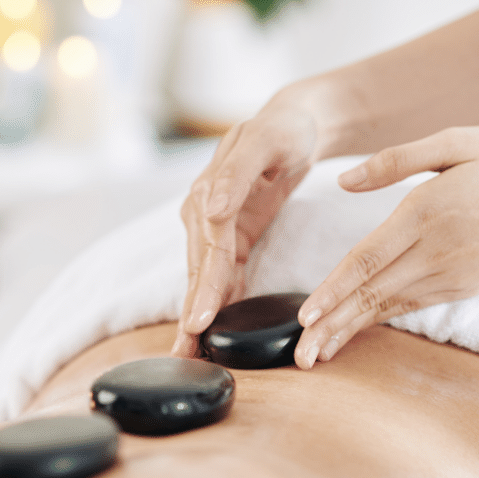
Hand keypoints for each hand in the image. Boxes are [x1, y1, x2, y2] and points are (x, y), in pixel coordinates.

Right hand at [172, 84, 323, 355]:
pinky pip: (219, 274)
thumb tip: (210, 210)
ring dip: (195, 314)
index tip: (197, 322)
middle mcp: (204, 213)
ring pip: (203, 278)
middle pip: (198, 271)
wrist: (294, 124)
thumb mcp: (262, 141)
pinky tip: (208, 329)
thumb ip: (235, 174)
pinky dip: (213, 301)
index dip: (202, 288)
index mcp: (208, 193)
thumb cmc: (282, 129)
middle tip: (184, 353)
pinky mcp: (230, 237)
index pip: (207, 250)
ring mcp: (214, 227)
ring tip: (187, 353)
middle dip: (190, 313)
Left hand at [293, 125, 478, 368]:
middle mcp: (433, 253)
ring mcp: (449, 276)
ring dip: (349, 332)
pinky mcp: (460, 287)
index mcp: (425, 214)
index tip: (305, 317)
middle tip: (300, 357)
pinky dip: (377, 321)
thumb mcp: (457, 141)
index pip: (367, 261)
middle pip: (371, 295)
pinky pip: (409, 306)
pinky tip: (354, 330)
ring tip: (316, 354)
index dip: (333, 291)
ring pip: (387, 307)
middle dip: (331, 328)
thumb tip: (343, 179)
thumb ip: (395, 160)